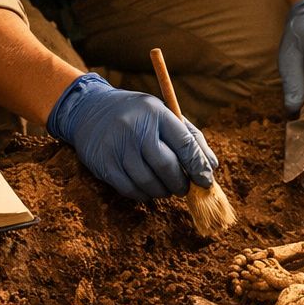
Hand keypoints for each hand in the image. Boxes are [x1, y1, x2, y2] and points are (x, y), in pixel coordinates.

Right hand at [46, 73, 216, 200]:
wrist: (91, 109)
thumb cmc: (138, 115)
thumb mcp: (164, 114)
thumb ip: (190, 137)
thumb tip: (212, 167)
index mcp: (156, 113)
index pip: (184, 143)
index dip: (198, 166)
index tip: (206, 180)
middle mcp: (136, 129)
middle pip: (166, 166)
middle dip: (181, 183)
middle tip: (185, 188)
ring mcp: (118, 147)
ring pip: (148, 182)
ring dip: (163, 191)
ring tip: (167, 189)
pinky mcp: (104, 164)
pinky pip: (130, 189)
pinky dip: (144, 195)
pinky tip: (148, 190)